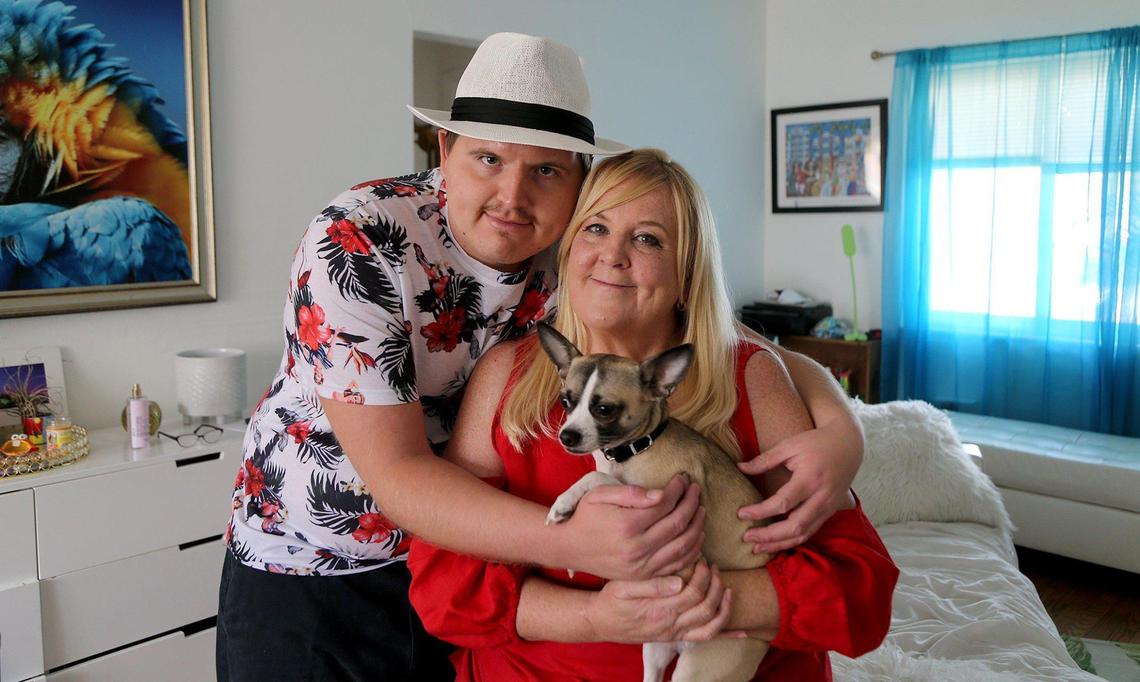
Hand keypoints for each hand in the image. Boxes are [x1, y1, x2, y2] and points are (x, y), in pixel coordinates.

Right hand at [559, 475, 704, 580]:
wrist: (570, 548)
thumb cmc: (586, 516)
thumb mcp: (599, 495)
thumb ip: (630, 493)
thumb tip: (661, 494)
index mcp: (627, 524)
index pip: (665, 504)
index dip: (678, 490)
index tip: (682, 479)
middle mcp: (637, 548)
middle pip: (678, 524)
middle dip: (691, 504)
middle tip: (696, 490)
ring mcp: (642, 565)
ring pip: (683, 546)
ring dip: (697, 526)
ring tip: (700, 510)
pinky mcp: (644, 576)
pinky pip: (677, 564)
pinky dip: (692, 550)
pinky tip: (696, 535)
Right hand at [585, 560, 734, 643]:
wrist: (600, 622)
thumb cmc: (610, 600)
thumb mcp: (623, 587)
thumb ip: (651, 585)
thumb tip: (679, 581)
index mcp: (659, 610)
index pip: (693, 592)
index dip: (703, 575)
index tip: (702, 560)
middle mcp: (671, 625)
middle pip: (706, 608)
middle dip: (716, 585)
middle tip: (714, 567)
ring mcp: (675, 634)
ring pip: (711, 626)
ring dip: (725, 607)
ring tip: (728, 588)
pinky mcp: (676, 637)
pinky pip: (706, 639)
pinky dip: (727, 634)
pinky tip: (744, 631)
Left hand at [737, 424, 859, 552]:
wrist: (848, 445)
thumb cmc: (816, 443)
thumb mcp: (789, 445)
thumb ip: (765, 459)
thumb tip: (740, 467)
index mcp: (810, 479)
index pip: (783, 503)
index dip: (760, 511)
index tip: (741, 513)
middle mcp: (821, 497)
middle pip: (795, 526)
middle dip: (769, 536)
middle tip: (746, 537)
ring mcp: (828, 507)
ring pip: (804, 534)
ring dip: (780, 544)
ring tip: (757, 548)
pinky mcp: (829, 512)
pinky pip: (811, 531)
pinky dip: (793, 540)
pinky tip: (776, 543)